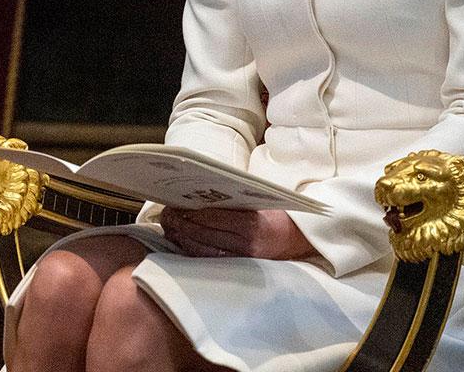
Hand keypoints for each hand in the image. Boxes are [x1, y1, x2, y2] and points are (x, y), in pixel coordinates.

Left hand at [158, 207, 313, 259]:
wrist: (296, 239)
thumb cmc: (272, 214)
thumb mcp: (254, 203)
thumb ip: (229, 201)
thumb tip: (195, 196)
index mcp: (251, 223)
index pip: (213, 218)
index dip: (190, 213)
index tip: (174, 206)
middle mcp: (246, 244)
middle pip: (203, 235)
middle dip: (181, 224)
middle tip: (166, 215)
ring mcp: (242, 259)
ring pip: (203, 250)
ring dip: (182, 238)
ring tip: (170, 227)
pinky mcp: (239, 268)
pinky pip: (209, 260)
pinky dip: (192, 250)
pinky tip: (182, 240)